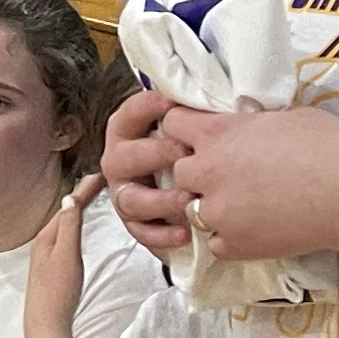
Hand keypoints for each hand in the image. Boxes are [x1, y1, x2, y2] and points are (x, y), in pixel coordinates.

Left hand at [26, 175, 99, 337]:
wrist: (46, 325)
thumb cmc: (57, 292)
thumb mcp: (67, 255)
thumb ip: (69, 227)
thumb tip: (70, 198)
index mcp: (46, 236)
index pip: (69, 204)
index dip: (85, 188)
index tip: (102, 173)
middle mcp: (44, 242)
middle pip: (66, 211)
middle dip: (83, 194)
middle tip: (102, 179)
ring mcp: (47, 255)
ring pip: (66, 223)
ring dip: (79, 207)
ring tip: (93, 194)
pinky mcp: (53, 267)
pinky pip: (66, 236)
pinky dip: (76, 224)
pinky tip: (79, 227)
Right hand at [101, 87, 195, 260]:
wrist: (195, 192)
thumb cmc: (194, 153)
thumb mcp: (191, 131)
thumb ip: (195, 117)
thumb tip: (218, 103)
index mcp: (128, 133)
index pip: (129, 114)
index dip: (147, 108)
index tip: (171, 104)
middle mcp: (120, 163)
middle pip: (124, 157)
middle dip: (155, 154)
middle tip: (185, 153)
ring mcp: (125, 195)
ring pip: (131, 199)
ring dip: (159, 200)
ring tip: (188, 200)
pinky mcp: (136, 225)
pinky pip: (142, 233)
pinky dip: (162, 234)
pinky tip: (185, 233)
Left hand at [152, 101, 338, 265]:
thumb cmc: (330, 145)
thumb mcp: (286, 116)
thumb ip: (251, 122)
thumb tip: (245, 121)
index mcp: (218, 134)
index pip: (172, 125)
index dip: (184, 130)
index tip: (199, 136)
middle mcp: (207, 172)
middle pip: (179, 171)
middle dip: (198, 173)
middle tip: (226, 176)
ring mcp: (217, 212)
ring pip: (192, 211)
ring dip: (212, 207)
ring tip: (243, 207)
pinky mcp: (232, 245)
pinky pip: (214, 243)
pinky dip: (229, 238)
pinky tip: (253, 230)